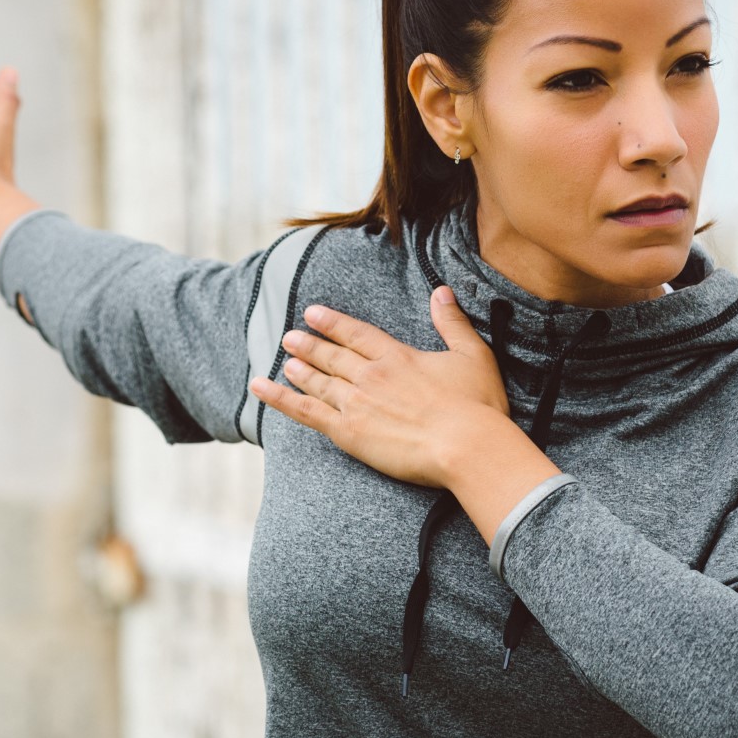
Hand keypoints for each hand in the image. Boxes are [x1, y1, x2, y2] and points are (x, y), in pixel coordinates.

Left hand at [249, 285, 512, 488]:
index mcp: (397, 356)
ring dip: (299, 369)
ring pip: (318, 382)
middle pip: (332, 357)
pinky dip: (280, 399)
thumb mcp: (472, 355)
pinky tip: (260, 389)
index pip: (357, 334)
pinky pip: (306, 412)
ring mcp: (356, 403)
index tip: (313, 314)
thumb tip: (441, 291)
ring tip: (285, 360)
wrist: (467, 446)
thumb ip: (452, 322)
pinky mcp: (348, 432)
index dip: (333, 323)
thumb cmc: (477, 406)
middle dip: (309, 345)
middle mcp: (371, 375)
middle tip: (290, 337)